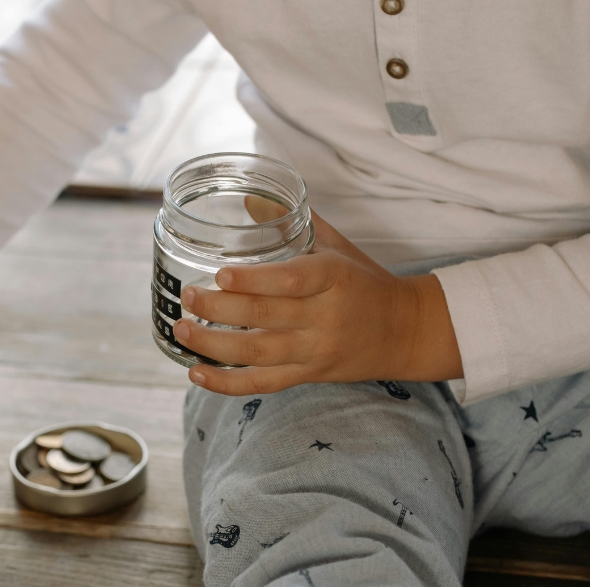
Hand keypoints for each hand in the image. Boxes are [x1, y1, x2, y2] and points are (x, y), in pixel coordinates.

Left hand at [173, 200, 461, 395]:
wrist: (406, 331)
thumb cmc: (364, 282)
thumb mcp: (336, 247)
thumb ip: (293, 223)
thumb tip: (249, 198)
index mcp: (332, 279)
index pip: (291, 280)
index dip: (253, 280)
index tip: (220, 274)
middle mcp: (324, 317)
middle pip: (264, 317)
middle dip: (219, 309)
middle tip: (188, 298)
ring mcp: (315, 350)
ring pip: (258, 354)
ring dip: (214, 345)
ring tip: (182, 331)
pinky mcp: (309, 375)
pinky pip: (264, 384)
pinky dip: (227, 383)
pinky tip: (197, 374)